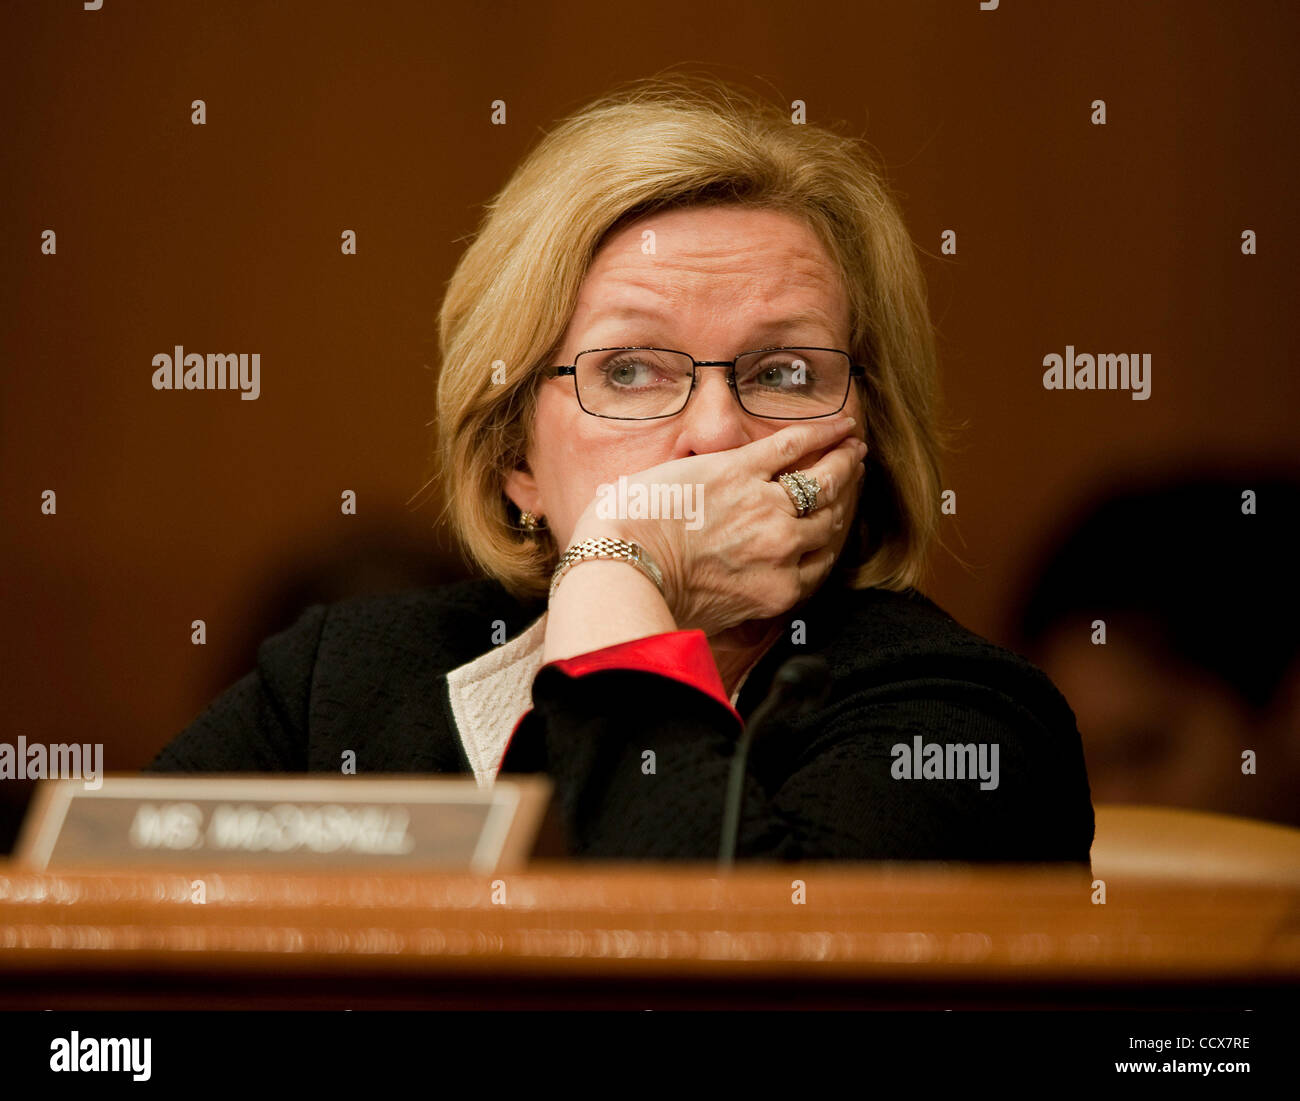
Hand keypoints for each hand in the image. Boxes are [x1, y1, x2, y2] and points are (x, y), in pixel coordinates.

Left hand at [569, 415, 866, 636]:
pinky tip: (840, 423)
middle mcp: (783, 550)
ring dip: (842, 463)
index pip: (822, 560)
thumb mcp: (714, 617)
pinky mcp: (740, 471)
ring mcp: (766, 508)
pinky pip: (794, 447)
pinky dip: (822, 433)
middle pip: (828, 519)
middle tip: (851, 473)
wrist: (624, 567)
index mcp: (778, 591)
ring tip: (851, 449)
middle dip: (843, 495)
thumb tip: (746, 597)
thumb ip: (744, 602)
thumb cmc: (656, 597)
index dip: (831, 535)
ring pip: (822, 482)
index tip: (837, 518)